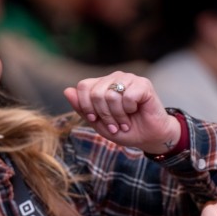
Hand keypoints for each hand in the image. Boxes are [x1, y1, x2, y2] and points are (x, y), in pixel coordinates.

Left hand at [63, 73, 180, 153]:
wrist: (149, 137)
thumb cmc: (125, 130)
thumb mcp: (99, 123)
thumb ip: (82, 108)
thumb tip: (67, 91)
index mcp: (102, 85)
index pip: (83, 86)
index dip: (86, 106)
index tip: (96, 119)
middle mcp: (114, 78)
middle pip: (96, 93)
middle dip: (104, 114)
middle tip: (115, 124)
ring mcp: (129, 79)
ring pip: (110, 95)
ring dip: (117, 115)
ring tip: (125, 121)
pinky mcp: (143, 84)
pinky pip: (127, 96)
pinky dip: (130, 109)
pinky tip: (136, 111)